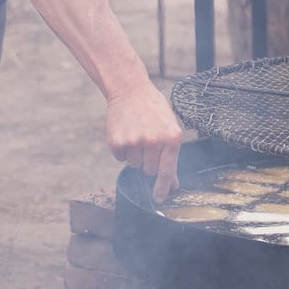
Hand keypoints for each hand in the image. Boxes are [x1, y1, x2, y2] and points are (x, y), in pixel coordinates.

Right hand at [104, 83, 182, 202]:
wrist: (130, 90)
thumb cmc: (154, 110)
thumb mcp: (169, 128)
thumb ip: (171, 155)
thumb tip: (171, 184)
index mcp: (171, 137)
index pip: (166, 170)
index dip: (162, 187)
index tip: (159, 198)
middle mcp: (153, 141)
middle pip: (149, 170)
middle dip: (148, 162)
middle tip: (147, 142)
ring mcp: (134, 142)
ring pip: (134, 165)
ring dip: (135, 155)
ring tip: (137, 133)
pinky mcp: (117, 142)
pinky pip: (121, 158)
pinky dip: (123, 150)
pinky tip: (127, 132)